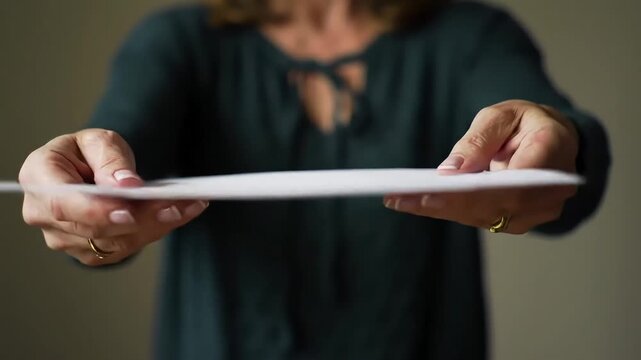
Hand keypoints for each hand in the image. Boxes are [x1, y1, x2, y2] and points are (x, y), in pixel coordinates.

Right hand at [19, 129, 208, 265]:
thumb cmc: (87, 153)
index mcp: (39, 178)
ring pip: (115, 242)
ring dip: (155, 225)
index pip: (62, 203)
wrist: (86, 170)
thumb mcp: (99, 141)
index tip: (128, 212)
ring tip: (188, 205)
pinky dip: (155, 230)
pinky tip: (180, 214)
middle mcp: (44, 215)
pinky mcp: (89, 251)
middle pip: (94, 227)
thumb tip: (126, 185)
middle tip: (176, 204)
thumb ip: (110, 160)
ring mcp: (65, 239)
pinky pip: (125, 248)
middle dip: (140, 217)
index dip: (96, 211)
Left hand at [384, 100, 578, 233]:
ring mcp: (539, 210)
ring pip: (485, 216)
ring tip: (400, 200)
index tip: (433, 193)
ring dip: (441, 210)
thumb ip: (479, 139)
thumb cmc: (525, 123)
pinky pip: (481, 217)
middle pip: (495, 206)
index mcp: (552, 151)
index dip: (472, 193)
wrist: (550, 139)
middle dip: (446, 204)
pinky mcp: (520, 219)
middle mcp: (551, 189)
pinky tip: (416, 203)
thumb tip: (450, 171)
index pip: (512, 183)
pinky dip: (448, 210)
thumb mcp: (501, 115)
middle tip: (402, 198)